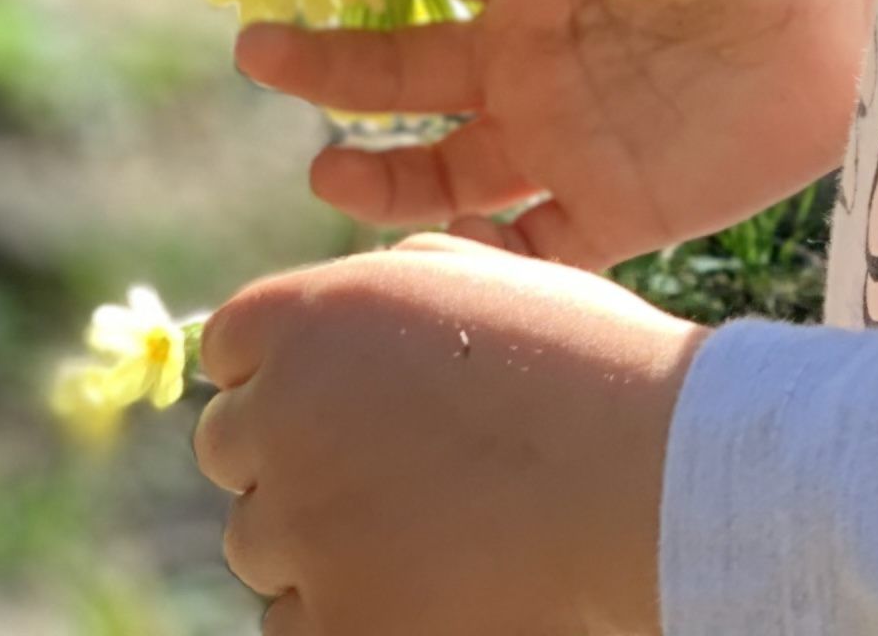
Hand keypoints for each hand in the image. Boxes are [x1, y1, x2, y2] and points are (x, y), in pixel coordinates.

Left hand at [196, 234, 696, 634]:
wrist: (646, 478)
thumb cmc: (587, 366)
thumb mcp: (490, 277)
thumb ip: (396, 280)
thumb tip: (353, 303)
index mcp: (310, 317)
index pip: (231, 349)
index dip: (286, 370)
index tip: (345, 396)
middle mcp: (281, 417)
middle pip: (233, 449)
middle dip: (295, 456)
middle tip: (392, 469)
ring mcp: (299, 529)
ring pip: (262, 543)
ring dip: (321, 538)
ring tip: (429, 526)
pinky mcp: (332, 620)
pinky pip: (295, 620)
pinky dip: (347, 610)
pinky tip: (430, 582)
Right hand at [236, 0, 877, 269]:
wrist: (857, 22)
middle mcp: (529, 59)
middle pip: (405, 74)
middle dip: (327, 67)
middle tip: (256, 50)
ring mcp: (562, 139)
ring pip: (442, 172)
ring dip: (378, 174)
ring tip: (322, 168)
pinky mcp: (611, 208)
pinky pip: (526, 249)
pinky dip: (476, 258)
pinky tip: (432, 248)